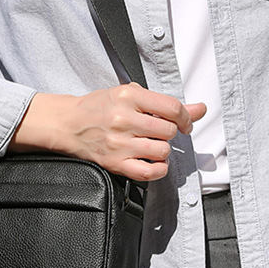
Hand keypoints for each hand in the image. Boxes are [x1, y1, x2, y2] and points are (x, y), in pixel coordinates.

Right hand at [9, 83, 206, 181]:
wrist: (68, 123)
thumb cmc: (99, 107)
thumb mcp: (130, 95)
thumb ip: (166, 104)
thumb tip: (201, 109)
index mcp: (129, 96)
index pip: (172, 107)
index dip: (185, 117)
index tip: (184, 123)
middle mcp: (124, 119)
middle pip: (168, 131)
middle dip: (168, 133)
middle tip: (158, 132)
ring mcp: (119, 143)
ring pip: (162, 151)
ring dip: (161, 150)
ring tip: (150, 145)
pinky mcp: (115, 163)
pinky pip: (149, 172)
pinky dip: (157, 169)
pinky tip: (151, 161)